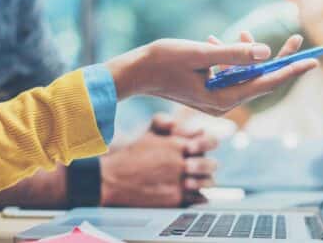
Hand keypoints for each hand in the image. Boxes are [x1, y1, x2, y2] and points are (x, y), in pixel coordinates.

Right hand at [99, 114, 218, 206]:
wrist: (113, 180)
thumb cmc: (131, 156)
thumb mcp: (149, 134)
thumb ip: (168, 124)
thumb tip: (196, 128)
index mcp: (176, 144)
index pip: (207, 141)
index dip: (209, 144)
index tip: (205, 147)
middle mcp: (180, 162)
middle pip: (210, 164)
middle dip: (208, 165)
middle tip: (202, 167)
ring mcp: (179, 181)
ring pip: (207, 182)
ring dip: (206, 181)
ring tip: (199, 181)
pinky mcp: (175, 198)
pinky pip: (198, 198)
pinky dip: (200, 197)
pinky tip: (197, 195)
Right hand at [105, 32, 316, 115]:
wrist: (134, 73)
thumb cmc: (162, 62)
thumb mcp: (200, 54)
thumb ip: (233, 54)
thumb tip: (265, 52)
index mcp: (224, 98)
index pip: (266, 83)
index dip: (292, 70)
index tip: (313, 61)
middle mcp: (223, 103)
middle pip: (261, 80)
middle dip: (279, 59)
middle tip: (299, 40)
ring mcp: (216, 99)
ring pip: (245, 75)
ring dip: (248, 55)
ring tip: (245, 33)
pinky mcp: (209, 92)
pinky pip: (230, 75)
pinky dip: (231, 58)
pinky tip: (219, 42)